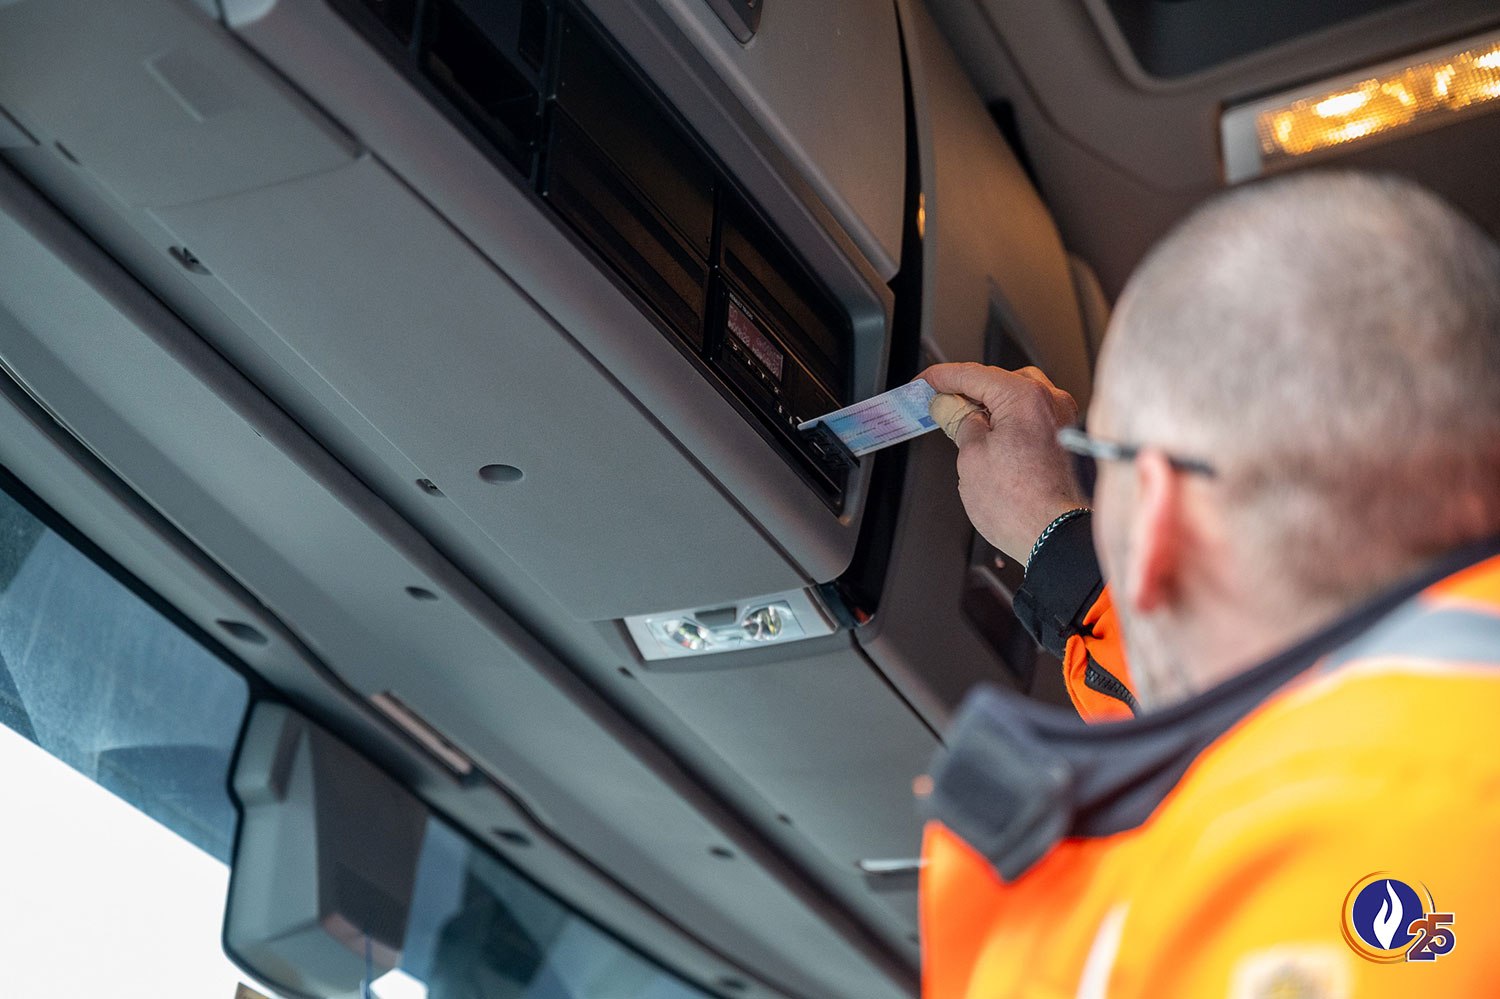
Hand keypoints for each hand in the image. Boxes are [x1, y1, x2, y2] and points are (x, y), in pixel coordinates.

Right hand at [918, 363, 1084, 562]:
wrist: (1055, 538)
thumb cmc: (1020, 505)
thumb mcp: (971, 457)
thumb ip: (959, 422)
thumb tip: (948, 407)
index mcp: (1025, 396)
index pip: (974, 374)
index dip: (942, 377)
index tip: (926, 382)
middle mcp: (1051, 402)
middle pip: (1000, 382)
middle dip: (969, 391)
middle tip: (941, 407)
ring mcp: (1063, 421)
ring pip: (1019, 399)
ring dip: (991, 408)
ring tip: (965, 428)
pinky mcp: (1066, 441)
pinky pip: (1033, 418)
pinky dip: (1010, 422)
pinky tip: (993, 440)